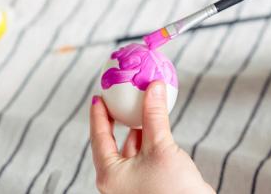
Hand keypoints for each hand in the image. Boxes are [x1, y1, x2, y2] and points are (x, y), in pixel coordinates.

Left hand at [90, 81, 214, 193]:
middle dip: (116, 120)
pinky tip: (155, 127)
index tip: (99, 95)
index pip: (98, 137)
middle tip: (118, 99)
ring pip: (129, 149)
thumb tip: (154, 86)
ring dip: (135, 128)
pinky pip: (142, 156)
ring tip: (139, 107)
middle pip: (111, 143)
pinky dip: (147, 139)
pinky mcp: (148, 184)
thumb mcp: (160, 146)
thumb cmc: (172, 189)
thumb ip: (154, 115)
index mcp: (109, 174)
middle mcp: (117, 181)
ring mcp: (132, 184)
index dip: (98, 114)